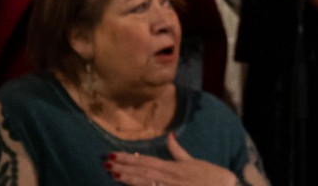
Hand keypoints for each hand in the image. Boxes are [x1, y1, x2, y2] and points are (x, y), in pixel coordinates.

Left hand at [105, 134, 237, 185]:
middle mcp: (168, 178)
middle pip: (141, 172)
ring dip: (127, 179)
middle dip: (123, 167)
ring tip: (112, 173)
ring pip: (144, 183)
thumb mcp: (194, 161)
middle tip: (105, 163)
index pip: (146, 161)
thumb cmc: (211, 176)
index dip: (129, 158)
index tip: (114, 155)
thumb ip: (178, 151)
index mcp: (173, 167)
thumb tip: (169, 136)